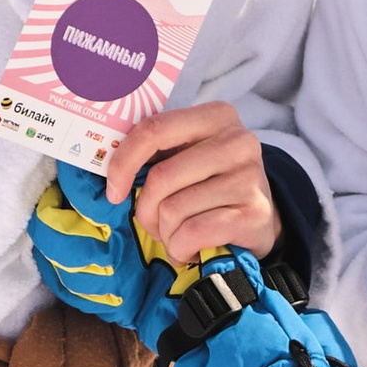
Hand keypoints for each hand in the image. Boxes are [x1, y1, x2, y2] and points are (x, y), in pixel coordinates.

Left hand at [106, 99, 281, 267]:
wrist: (259, 220)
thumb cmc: (209, 186)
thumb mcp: (186, 156)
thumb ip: (155, 151)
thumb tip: (106, 165)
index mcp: (216, 116)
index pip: (154, 130)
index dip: (123, 162)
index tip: (113, 190)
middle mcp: (238, 141)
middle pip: (161, 178)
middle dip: (146, 210)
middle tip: (154, 223)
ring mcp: (249, 178)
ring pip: (174, 209)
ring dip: (165, 234)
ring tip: (178, 236)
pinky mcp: (254, 214)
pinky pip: (192, 233)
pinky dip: (180, 249)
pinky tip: (190, 249)